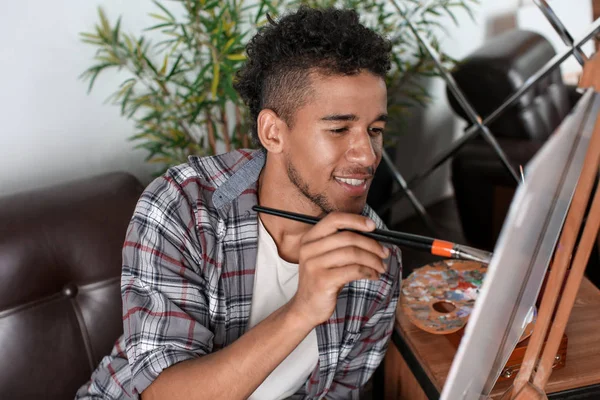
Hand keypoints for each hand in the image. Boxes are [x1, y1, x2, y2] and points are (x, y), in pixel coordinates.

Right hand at [289, 212, 389, 327]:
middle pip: (348, 237)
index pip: (334, 219)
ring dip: (373, 260)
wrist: (306, 308)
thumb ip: (341, 244)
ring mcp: (314, 265)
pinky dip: (368, 272)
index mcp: (310, 239)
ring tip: (380, 267)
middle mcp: (309, 249)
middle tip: (384, 253)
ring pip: (353, 254)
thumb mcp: (325, 258)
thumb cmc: (322, 280)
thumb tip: (372, 235)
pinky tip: (373, 276)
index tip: (373, 226)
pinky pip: (353, 270)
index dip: (355, 220)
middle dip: (372, 245)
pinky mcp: (323, 280)